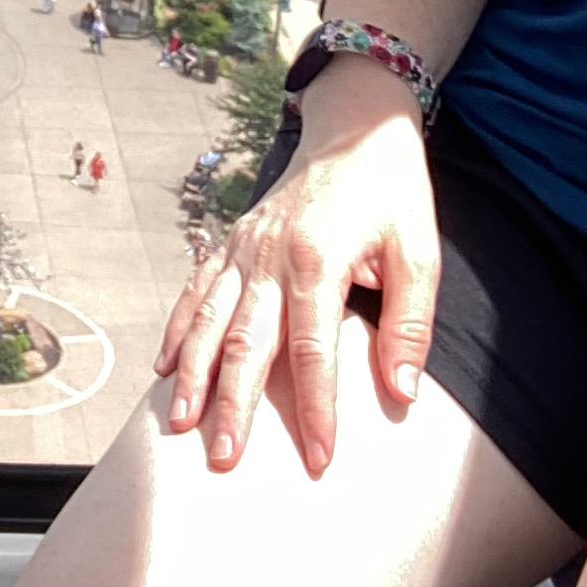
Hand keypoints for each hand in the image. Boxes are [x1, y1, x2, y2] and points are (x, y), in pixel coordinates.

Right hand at [154, 58, 435, 476]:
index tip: (319, 458)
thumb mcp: (419, 252)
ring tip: (181, 424)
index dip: (315, 409)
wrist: (355, 127)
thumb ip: (408, 323)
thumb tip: (401, 390)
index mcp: (317, 257)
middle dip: (233, 406)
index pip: (312, 350)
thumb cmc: (391, 190)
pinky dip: (179, 330)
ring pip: (210, 320)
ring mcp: (244, 247)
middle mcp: (269, 254)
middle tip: (224, 459)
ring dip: (195, 376)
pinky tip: (166, 368)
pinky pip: (197, 290)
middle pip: (246, 342)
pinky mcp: (233, 241)